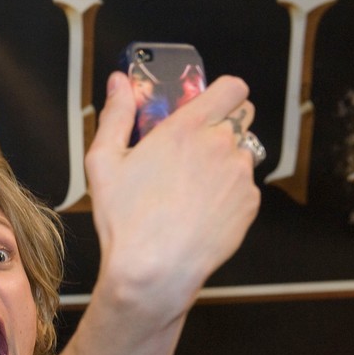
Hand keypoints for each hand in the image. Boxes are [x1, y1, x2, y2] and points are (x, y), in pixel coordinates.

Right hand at [86, 71, 260, 313]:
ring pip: (244, 153)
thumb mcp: (104, 162)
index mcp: (188, 128)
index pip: (231, 87)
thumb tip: (119, 83)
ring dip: (225, 161)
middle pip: (243, 115)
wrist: (154, 270)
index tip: (207, 105)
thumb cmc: (125, 219)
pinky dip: (228, 193)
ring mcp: (240, 175)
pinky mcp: (249, 203)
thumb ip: (116, 115)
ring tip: (192, 189)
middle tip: (196, 147)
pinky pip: (245, 187)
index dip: (222, 92)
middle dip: (225, 123)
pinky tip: (200, 211)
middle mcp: (222, 145)